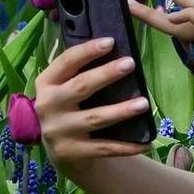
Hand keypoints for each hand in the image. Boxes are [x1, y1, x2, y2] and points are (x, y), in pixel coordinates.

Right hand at [34, 36, 152, 174]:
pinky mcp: (71, 152)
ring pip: (95, 118)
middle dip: (106, 74)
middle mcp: (48, 106)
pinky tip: (146, 142)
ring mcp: (58, 131)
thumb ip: (80, 73)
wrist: (62, 152)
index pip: (66, 62)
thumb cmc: (71, 109)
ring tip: (144, 103)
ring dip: (121, 111)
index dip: (87, 51)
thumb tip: (115, 51)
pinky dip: (126, 146)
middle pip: (81, 87)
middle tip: (130, 63)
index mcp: (46, 83)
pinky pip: (104, 148)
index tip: (110, 42)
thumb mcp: (64, 90)